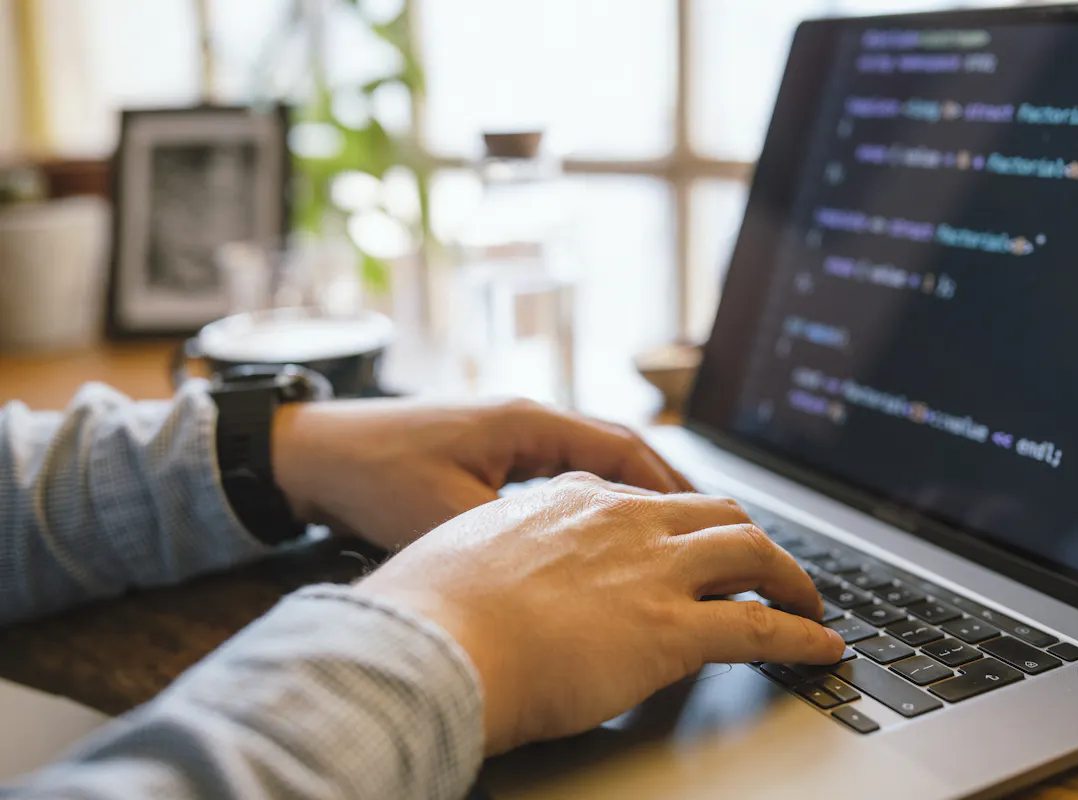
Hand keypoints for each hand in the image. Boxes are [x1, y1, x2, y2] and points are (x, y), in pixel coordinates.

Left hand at [270, 398, 690, 549]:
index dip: (669, 487)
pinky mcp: (489, 452)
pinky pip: (560, 472)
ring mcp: (508, 433)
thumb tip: (577, 579)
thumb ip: (517, 543)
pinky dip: (590, 500)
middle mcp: (525, 419)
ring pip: (591, 460)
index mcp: (526, 423)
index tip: (705, 522)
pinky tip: (597, 534)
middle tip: (704, 531)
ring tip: (666, 536)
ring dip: (629, 494)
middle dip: (663, 490)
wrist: (315, 454)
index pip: (623, 447)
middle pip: (618, 449)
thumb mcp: (450, 519)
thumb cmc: (374, 478)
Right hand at [355, 472, 844, 754]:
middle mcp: (624, 521)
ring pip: (753, 552)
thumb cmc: (431, 609)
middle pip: (716, 512)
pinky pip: (762, 626)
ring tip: (809, 603)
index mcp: (572, 501)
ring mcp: (654, 570)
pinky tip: (822, 649)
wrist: (433, 642)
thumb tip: (501, 581)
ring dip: (791, 577)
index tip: (692, 548)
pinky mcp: (674, 629)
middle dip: (751, 539)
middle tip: (766, 568)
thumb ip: (501, 555)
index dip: (681, 527)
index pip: (648, 503)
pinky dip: (801, 635)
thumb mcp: (463, 553)